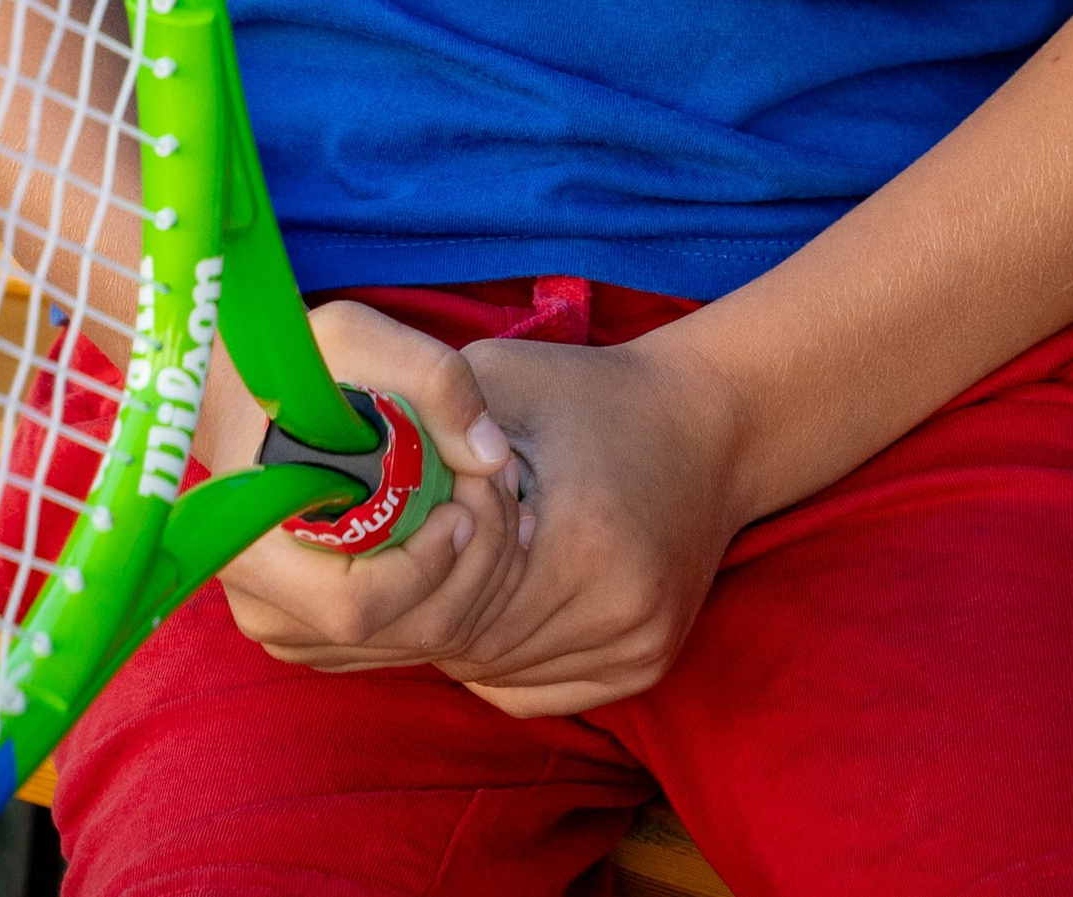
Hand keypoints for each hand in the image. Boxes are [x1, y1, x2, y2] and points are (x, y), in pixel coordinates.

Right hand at [201, 300, 533, 672]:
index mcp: (254, 551)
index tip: (464, 504)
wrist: (244, 398)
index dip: (427, 566)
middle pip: (404, 632)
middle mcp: (268, 610)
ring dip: (481, 577)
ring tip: (508, 503)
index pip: (358, 606)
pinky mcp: (323, 633)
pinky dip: (461, 590)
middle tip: (507, 491)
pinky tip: (482, 530)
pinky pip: (408, 637)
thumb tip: (492, 455)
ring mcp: (295, 630)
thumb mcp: (355, 338)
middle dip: (477, 564)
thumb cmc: (294, 366)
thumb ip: (433, 380)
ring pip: (417, 641)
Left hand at [429, 329, 745, 717]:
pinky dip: (503, 663)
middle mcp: (620, 608)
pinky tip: (492, 608)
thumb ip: (432, 424)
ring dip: (465, 638)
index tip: (412, 526)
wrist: (708, 421)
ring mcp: (642, 645)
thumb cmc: (590, 393)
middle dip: (434, 607)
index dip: (422, 569)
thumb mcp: (503, 379)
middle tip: (412, 560)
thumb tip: (364, 487)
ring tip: (450, 576)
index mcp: (582, 540)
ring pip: (505, 676)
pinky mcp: (650, 663)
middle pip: (479, 647)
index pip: (459, 602)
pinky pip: (543, 694)